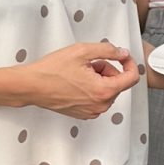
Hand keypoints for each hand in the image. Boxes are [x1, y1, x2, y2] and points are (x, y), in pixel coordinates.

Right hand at [25, 44, 140, 118]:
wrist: (31, 86)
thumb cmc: (52, 70)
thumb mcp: (82, 51)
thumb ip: (108, 50)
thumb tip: (123, 53)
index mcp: (104, 91)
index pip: (132, 78)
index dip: (129, 63)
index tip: (122, 56)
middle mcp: (101, 105)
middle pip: (118, 83)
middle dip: (107, 70)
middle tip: (89, 63)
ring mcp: (93, 112)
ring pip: (107, 91)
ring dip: (99, 79)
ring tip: (80, 73)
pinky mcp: (84, 114)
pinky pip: (97, 99)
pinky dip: (92, 89)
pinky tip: (76, 82)